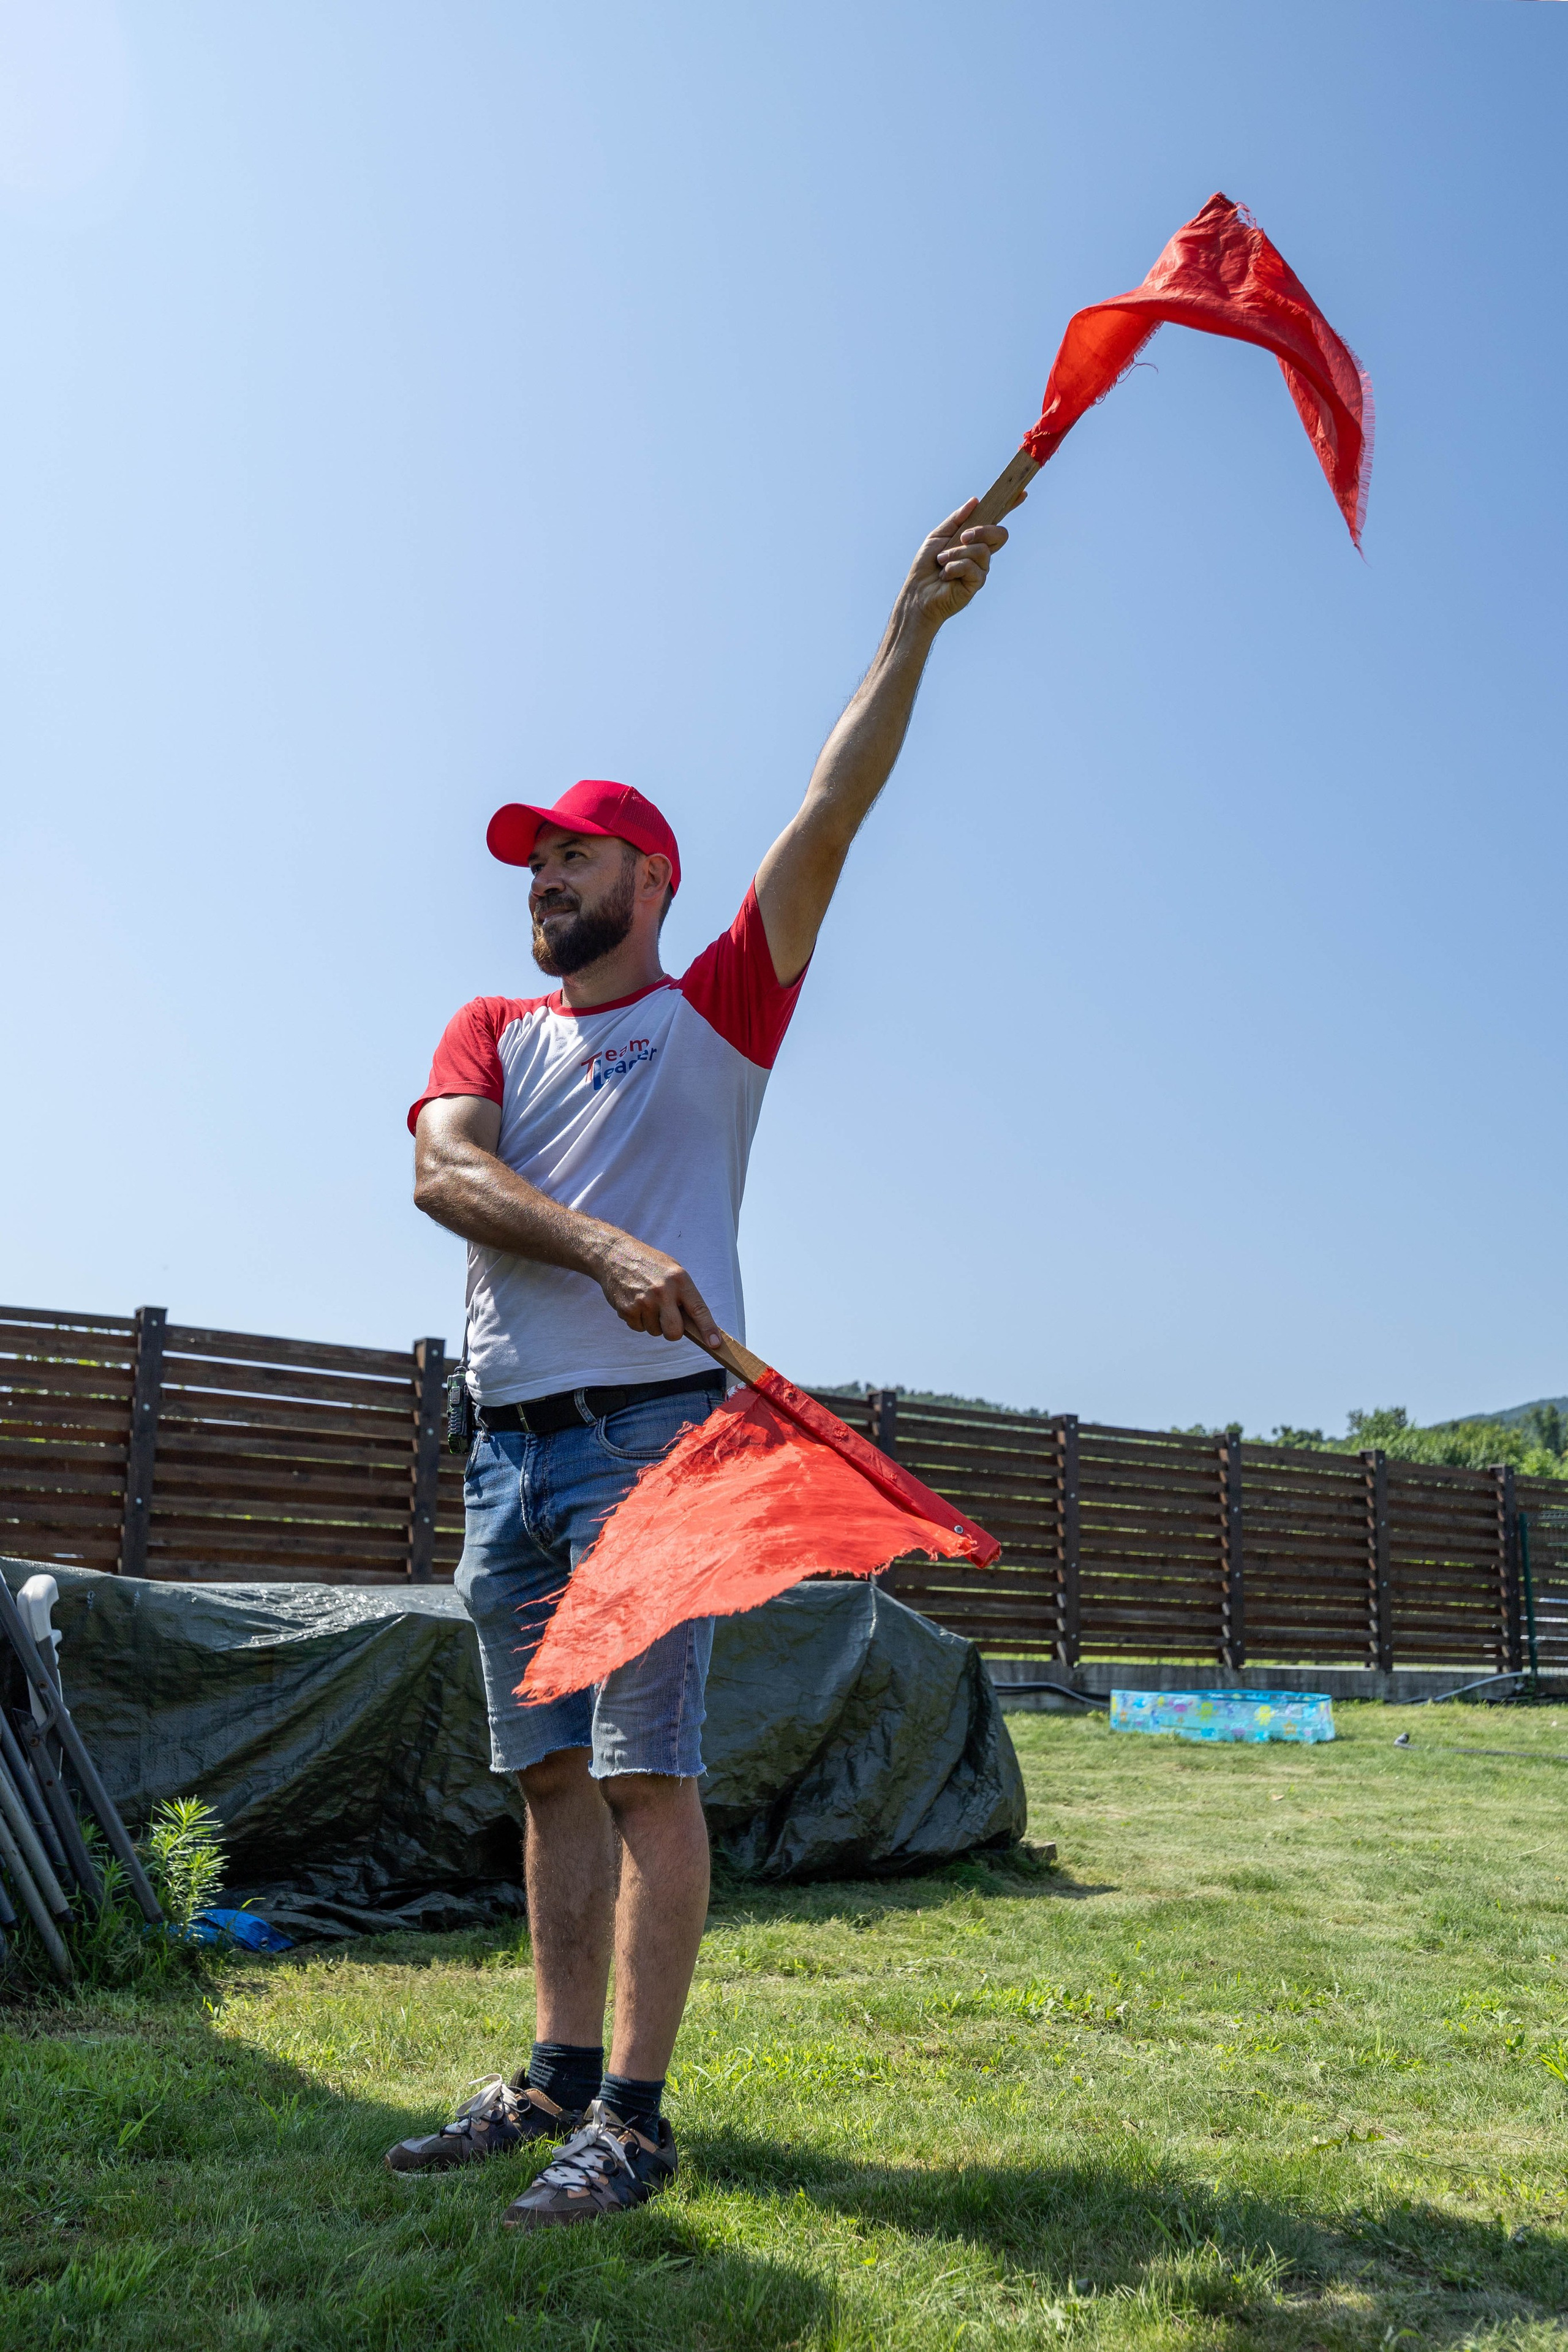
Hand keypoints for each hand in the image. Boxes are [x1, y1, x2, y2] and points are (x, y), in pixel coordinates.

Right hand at [590, 1229, 720, 1346]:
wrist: (615, 1255)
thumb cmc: (649, 1263)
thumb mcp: (673, 1270)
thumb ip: (684, 1294)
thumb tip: (696, 1323)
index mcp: (679, 1280)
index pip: (699, 1309)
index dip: (708, 1329)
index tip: (714, 1344)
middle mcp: (663, 1292)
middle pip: (674, 1331)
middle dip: (672, 1332)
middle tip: (667, 1319)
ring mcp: (644, 1301)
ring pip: (655, 1331)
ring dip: (652, 1323)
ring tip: (646, 1301)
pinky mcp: (627, 1309)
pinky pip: (638, 1328)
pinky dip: (638, 1320)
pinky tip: (635, 1302)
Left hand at [901, 497, 1017, 630]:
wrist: (918, 593)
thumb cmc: (926, 566)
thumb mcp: (938, 535)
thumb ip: (956, 519)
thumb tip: (975, 501)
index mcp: (974, 540)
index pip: (995, 522)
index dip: (1010, 508)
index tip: (1021, 494)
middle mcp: (981, 554)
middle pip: (1000, 534)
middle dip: (982, 531)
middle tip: (963, 537)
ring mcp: (981, 569)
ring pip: (981, 550)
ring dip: (956, 553)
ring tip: (942, 562)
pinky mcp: (976, 583)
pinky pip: (971, 566)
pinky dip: (953, 567)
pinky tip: (945, 575)